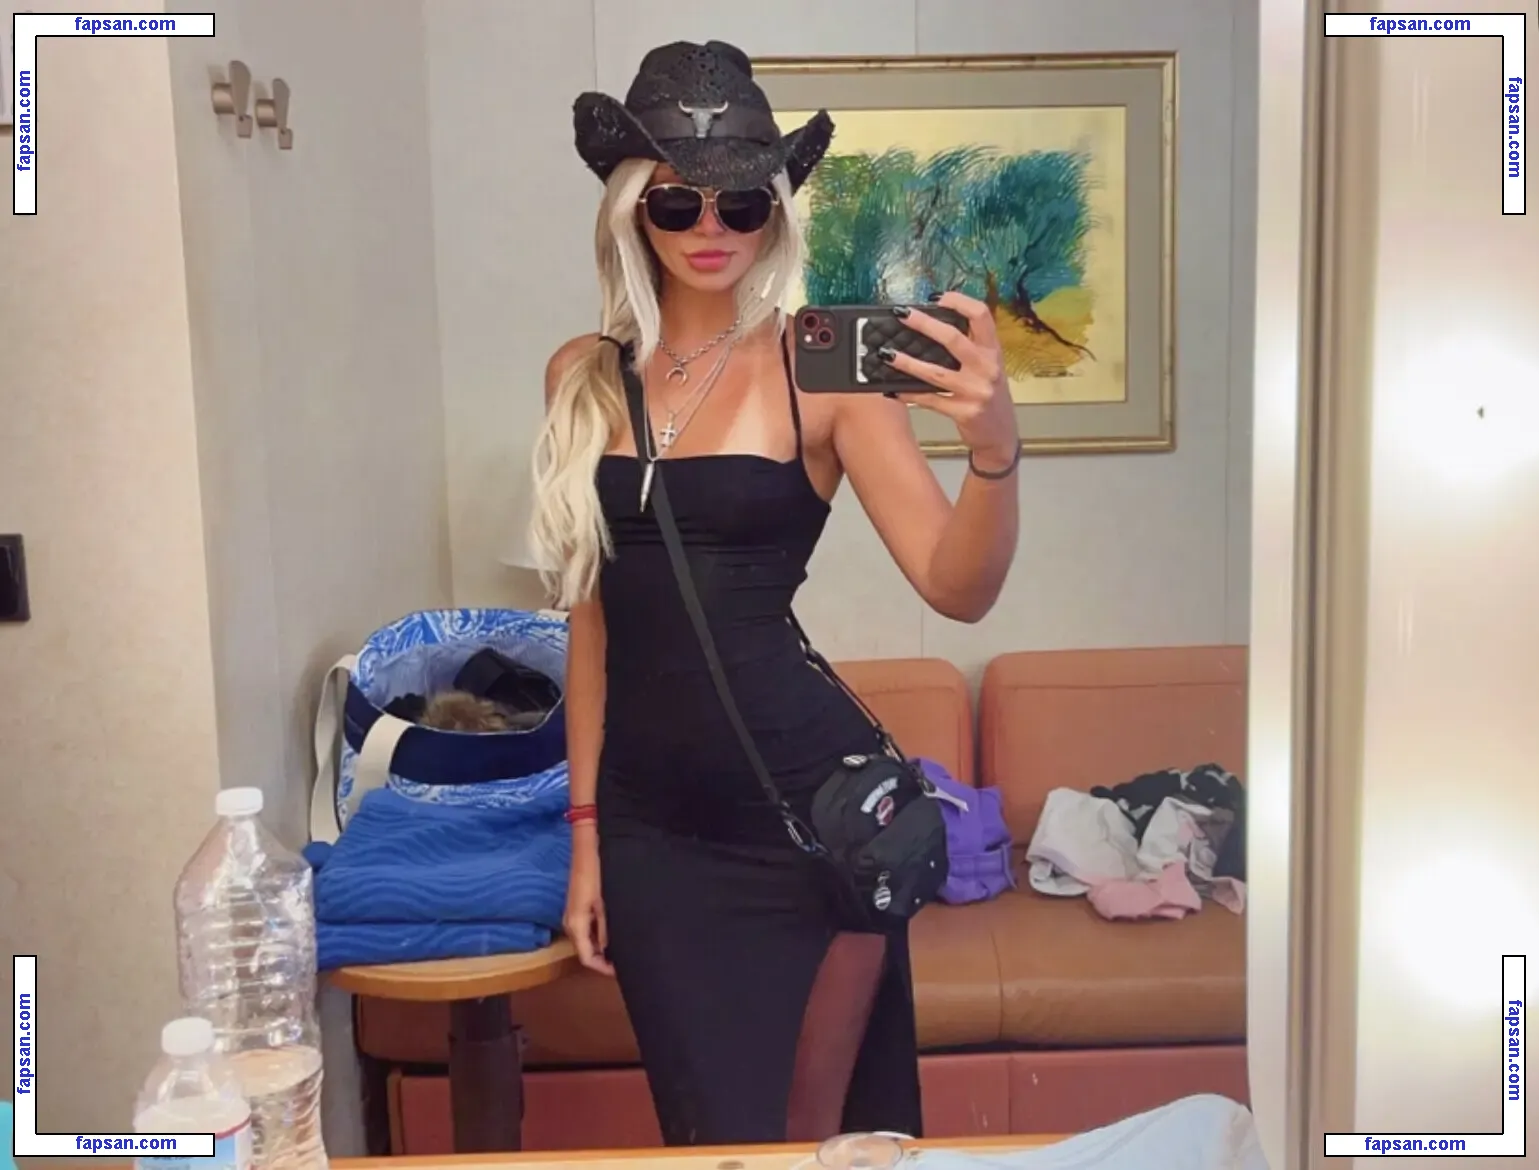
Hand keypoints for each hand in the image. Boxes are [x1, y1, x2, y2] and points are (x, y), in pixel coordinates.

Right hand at [563, 829, 613, 975]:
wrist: (588, 847)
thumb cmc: (597, 873)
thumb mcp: (605, 904)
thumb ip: (606, 929)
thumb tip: (610, 951)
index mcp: (576, 925)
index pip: (587, 958)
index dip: (604, 968)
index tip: (623, 972)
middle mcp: (570, 923)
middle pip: (586, 951)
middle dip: (604, 960)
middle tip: (626, 962)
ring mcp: (573, 914)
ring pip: (586, 940)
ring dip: (602, 947)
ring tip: (624, 949)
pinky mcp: (577, 906)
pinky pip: (587, 928)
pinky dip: (599, 935)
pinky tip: (615, 932)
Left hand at [881, 292, 1019, 468]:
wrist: (1001, 434)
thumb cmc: (989, 395)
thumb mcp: (988, 367)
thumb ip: (969, 347)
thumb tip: (929, 325)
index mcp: (993, 350)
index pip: (981, 315)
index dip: (959, 301)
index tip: (936, 297)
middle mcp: (987, 368)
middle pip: (954, 339)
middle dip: (924, 324)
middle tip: (902, 314)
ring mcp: (976, 392)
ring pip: (936, 373)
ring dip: (908, 363)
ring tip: (887, 354)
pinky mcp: (964, 413)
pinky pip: (930, 401)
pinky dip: (909, 394)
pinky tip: (892, 390)